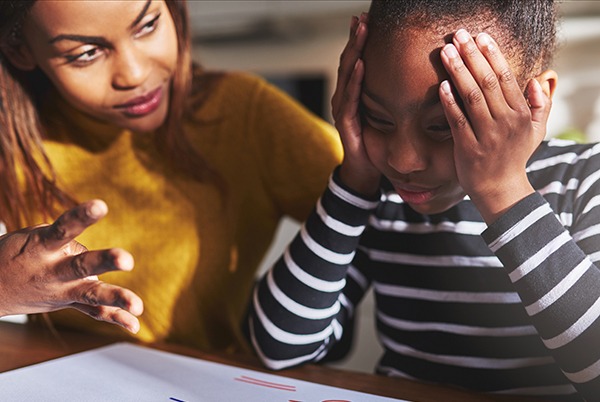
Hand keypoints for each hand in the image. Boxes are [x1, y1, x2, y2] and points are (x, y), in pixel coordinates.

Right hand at [0, 200, 142, 332]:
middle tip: (127, 260)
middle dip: (105, 261)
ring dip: (116, 297)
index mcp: (42, 246)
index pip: (64, 227)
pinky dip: (115, 318)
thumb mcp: (35, 237)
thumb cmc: (19, 253)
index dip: (81, 216)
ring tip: (138, 306)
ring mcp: (61, 290)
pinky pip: (93, 311)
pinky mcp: (68, 303)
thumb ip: (67, 241)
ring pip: (91, 294)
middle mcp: (53, 270)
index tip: (100, 205)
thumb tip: (98, 260)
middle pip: (81, 265)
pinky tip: (135, 326)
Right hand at [331, 12, 379, 195]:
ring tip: (360, 32)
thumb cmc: (377, 144)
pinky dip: (354, 81)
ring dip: (353, 52)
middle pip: (349, 61)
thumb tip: (416, 78)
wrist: (365, 172)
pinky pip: (349, 98)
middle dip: (355, 39)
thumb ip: (392, 97)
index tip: (368, 20)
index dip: (360, 41)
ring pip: (347, 74)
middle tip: (361, 17)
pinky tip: (361, 65)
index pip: (357, 61)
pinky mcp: (345, 122)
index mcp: (354, 94)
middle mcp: (344, 98)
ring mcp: (342, 109)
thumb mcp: (386, 115)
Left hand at [439, 29, 550, 222]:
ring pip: (471, 97)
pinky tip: (441, 86)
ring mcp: (486, 135)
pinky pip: (458, 121)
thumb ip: (540, 105)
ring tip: (446, 52)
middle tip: (458, 35)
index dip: (492, 54)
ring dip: (457, 71)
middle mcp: (505, 122)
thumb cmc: (514, 156)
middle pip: (486, 82)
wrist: (499, 188)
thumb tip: (537, 80)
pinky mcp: (468, 148)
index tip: (480, 37)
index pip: (505, 77)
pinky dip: (449, 102)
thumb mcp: (536, 131)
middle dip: (471, 55)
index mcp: (520, 114)